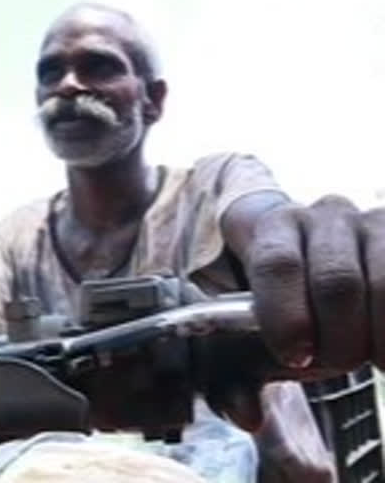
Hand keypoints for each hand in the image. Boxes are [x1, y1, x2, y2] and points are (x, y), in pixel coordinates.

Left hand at [246, 195, 384, 370]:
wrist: (333, 281)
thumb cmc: (292, 306)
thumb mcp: (262, 319)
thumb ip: (246, 352)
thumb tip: (249, 402)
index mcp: (273, 227)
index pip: (276, 264)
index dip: (286, 318)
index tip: (295, 354)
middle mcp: (324, 215)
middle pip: (335, 281)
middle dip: (337, 340)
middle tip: (336, 364)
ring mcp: (373, 222)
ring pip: (383, 284)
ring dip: (377, 337)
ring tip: (373, 359)